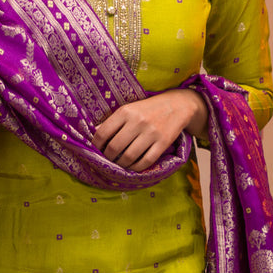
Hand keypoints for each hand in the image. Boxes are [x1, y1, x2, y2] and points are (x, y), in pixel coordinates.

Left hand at [93, 88, 207, 171]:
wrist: (177, 105)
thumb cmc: (148, 109)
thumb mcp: (129, 109)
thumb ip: (113, 121)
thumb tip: (95, 134)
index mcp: (125, 111)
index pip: (102, 133)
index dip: (96, 146)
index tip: (96, 151)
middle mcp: (137, 121)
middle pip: (114, 148)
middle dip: (108, 158)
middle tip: (108, 160)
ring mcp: (151, 133)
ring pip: (129, 157)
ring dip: (121, 165)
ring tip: (119, 164)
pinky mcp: (163, 142)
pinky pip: (146, 161)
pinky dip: (136, 167)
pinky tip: (133, 166)